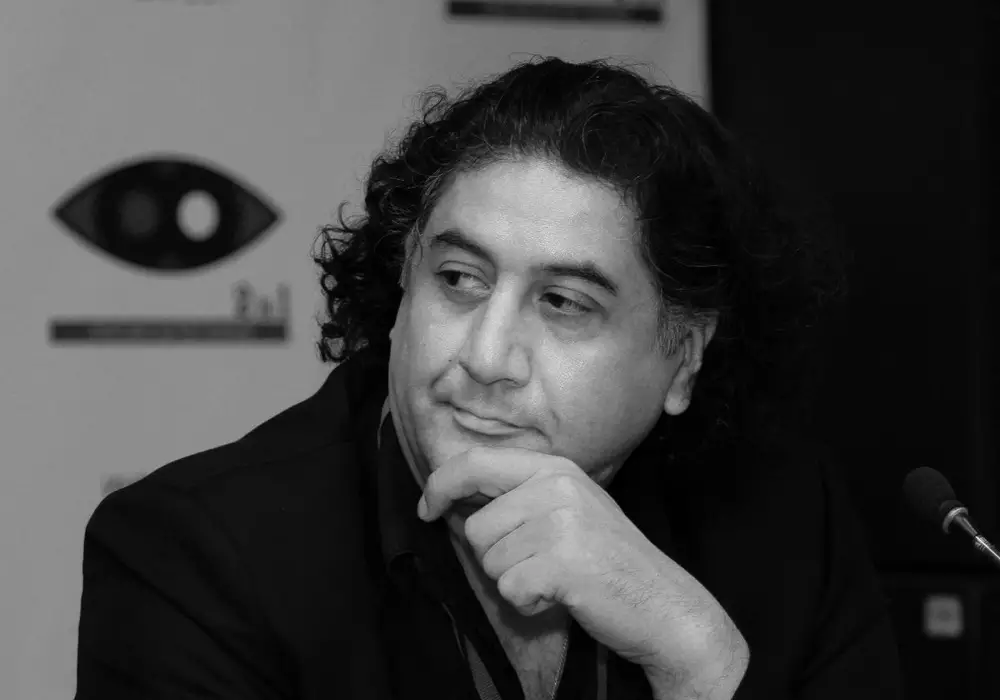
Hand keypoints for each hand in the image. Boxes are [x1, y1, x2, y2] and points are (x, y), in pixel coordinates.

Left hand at [417, 446, 748, 697]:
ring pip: (489, 560)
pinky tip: (562, 596)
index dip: (439, 484)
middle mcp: (557, 484)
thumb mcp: (568, 509)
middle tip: (540, 566)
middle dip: (495, 557)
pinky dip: (529, 604)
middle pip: (476, 527)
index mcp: (556, 468)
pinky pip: (509, 589)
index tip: (425, 507)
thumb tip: (451, 496)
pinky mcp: (562, 559)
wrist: (663, 604)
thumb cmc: (608, 562)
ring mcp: (561, 520)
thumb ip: (520, 497)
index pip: (474, 462)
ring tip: (557, 579)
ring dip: (514, 581)